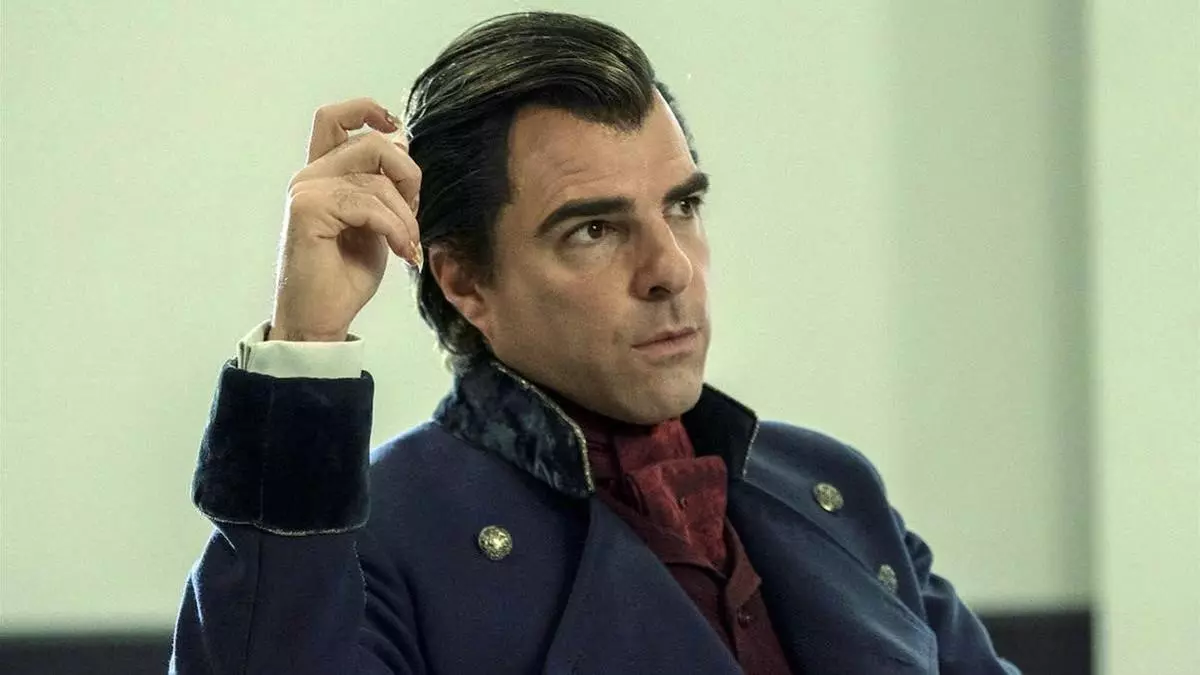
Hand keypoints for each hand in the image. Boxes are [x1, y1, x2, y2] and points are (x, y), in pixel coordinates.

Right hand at [270, 98, 421, 341]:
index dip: (368, 111)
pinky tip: (402, 253)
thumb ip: (383, 188)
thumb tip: (402, 144)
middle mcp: (309, 176)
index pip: (335, 118)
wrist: (318, 321)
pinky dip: (395, 230)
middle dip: (407, 174)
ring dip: (405, 216)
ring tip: (407, 246)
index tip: (397, 131)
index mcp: (322, 175)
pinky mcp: (309, 209)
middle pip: (371, 143)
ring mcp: (306, 190)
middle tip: (414, 212)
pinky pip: (370, 205)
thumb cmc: (344, 278)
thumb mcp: (375, 224)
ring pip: (377, 180)